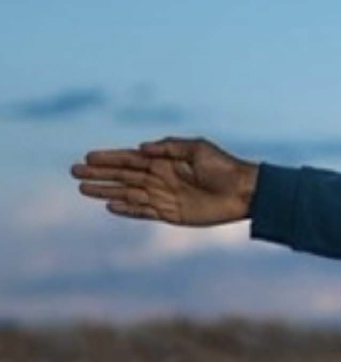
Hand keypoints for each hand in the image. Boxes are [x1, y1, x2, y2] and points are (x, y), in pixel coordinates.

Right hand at [69, 137, 259, 226]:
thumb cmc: (224, 166)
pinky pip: (145, 212)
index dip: (108, 158)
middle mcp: (160, 177)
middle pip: (123, 176)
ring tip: (83, 190)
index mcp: (164, 160)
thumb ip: (168, 147)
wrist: (246, 192)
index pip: (129, 158)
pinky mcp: (173, 214)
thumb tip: (141, 147)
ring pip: (128, 193)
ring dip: (106, 191)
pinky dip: (128, 210)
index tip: (87, 157)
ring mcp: (165, 196)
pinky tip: (110, 206)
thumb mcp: (197, 148)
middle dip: (99, 174)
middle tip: (74, 172)